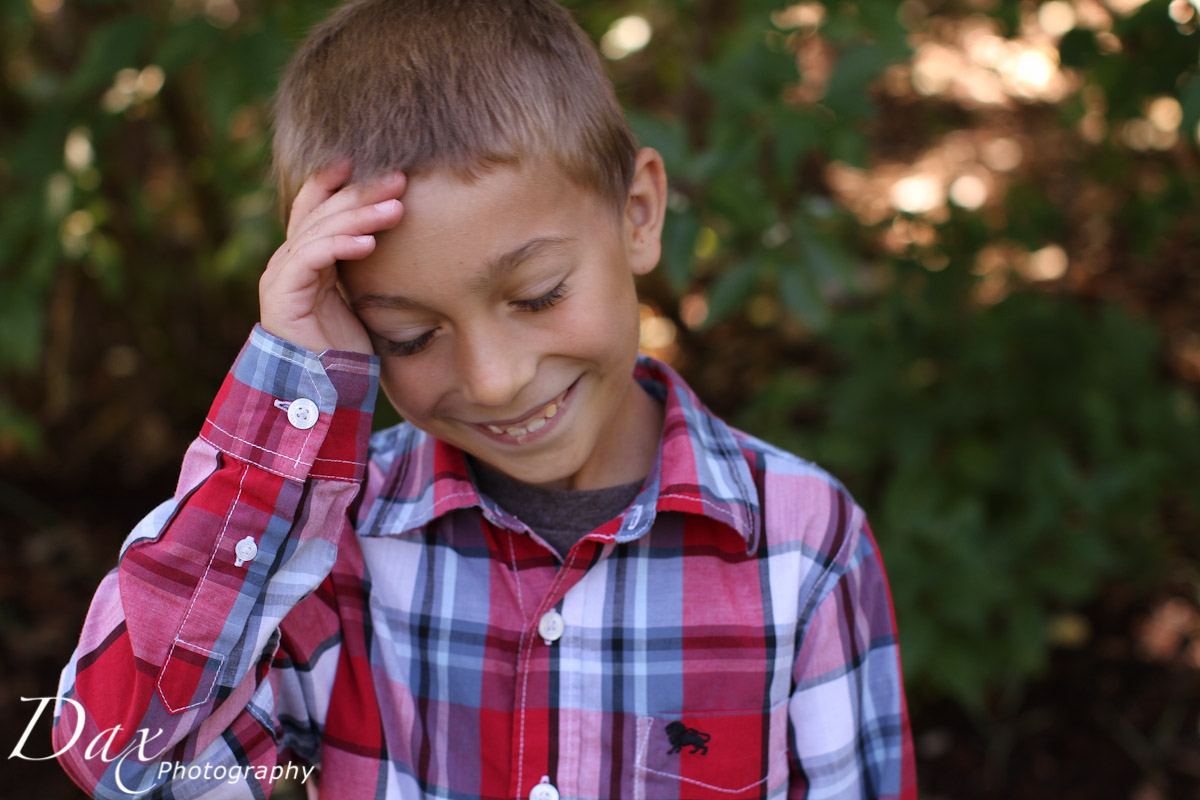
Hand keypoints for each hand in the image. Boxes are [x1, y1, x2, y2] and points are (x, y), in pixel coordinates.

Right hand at [259, 163, 405, 354]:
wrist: (324, 391)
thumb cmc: (347, 348)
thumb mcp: (361, 295)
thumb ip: (364, 261)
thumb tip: (399, 229)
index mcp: (305, 256)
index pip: (316, 204)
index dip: (338, 179)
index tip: (372, 161)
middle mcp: (288, 259)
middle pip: (323, 212)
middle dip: (362, 191)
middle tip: (399, 179)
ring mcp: (281, 275)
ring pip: (320, 230)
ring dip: (360, 216)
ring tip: (396, 207)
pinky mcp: (282, 294)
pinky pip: (311, 258)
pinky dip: (340, 246)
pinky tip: (370, 242)